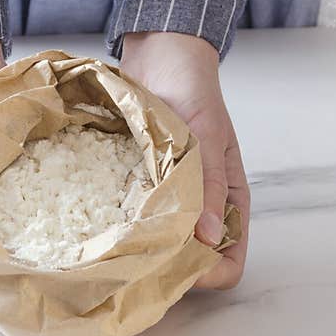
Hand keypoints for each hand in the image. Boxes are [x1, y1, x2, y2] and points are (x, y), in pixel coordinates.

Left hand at [120, 32, 249, 289]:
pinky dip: (125, 226)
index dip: (208, 274)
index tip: (177, 265)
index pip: (230, 262)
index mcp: (230, 202)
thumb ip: (210, 186)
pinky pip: (137, 220)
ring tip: (119, 242)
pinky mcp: (143, 188)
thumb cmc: (193, 93)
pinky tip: (106, 220)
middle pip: (193, 263)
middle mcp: (202, 210)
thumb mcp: (207, 137)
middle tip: (139, 259)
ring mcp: (172, 201)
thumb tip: (208, 238)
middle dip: (170, 268)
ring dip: (144, 249)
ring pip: (162, 246)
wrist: (162, 61)